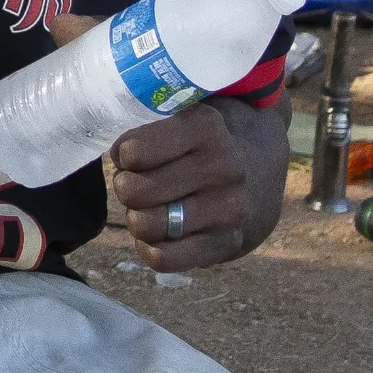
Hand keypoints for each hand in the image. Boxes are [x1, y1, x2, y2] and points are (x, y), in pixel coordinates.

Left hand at [109, 98, 287, 271]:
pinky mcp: (228, 242)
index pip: (133, 152)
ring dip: (137, 218)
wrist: (261, 168)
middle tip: (139, 182)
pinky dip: (149, 248)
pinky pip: (164, 259)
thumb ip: (145, 121)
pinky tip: (160, 233)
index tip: (133, 154)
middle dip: (126, 187)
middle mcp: (223, 167)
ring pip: (145, 225)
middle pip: (134, 191)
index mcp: (206, 127)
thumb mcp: (182, 114)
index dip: (123, 155)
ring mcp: (229, 209)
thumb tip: (111, 154)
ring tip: (152, 205)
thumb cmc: (201, 140)